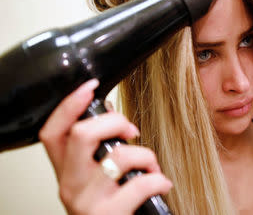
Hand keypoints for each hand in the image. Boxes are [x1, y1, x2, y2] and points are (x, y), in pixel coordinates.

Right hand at [39, 79, 171, 214]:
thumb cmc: (111, 208)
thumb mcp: (94, 180)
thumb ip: (96, 152)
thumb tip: (111, 115)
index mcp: (65, 173)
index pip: (52, 132)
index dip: (69, 106)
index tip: (90, 87)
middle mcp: (69, 187)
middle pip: (82, 134)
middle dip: (115, 121)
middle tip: (131, 130)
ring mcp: (87, 203)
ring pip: (118, 156)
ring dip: (145, 155)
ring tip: (152, 166)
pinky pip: (141, 183)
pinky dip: (159, 179)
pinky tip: (162, 183)